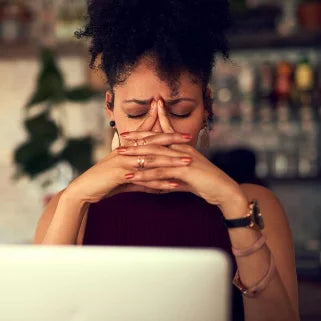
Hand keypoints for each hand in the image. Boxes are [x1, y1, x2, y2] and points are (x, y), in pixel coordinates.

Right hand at [64, 101, 192, 203]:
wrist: (84, 189)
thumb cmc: (104, 181)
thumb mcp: (124, 175)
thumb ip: (141, 176)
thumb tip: (157, 182)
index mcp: (127, 148)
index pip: (148, 135)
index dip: (163, 130)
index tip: (178, 126)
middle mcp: (126, 152)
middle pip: (153, 143)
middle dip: (172, 140)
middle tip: (190, 137)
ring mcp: (123, 162)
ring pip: (151, 159)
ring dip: (171, 161)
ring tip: (188, 161)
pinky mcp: (120, 175)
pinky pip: (144, 179)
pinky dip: (159, 182)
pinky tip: (173, 184)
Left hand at [119, 100, 247, 215]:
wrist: (223, 190)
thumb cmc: (206, 182)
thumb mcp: (186, 176)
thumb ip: (172, 176)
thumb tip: (159, 182)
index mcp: (182, 147)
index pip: (161, 135)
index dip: (146, 131)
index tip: (131, 131)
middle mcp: (181, 149)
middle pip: (155, 141)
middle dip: (136, 139)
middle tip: (120, 137)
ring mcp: (182, 159)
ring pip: (154, 155)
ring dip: (135, 155)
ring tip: (119, 155)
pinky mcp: (183, 170)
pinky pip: (159, 172)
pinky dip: (144, 174)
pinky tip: (131, 176)